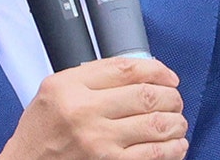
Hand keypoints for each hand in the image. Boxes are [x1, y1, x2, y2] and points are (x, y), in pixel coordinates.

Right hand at [0, 57, 188, 159]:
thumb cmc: (41, 130)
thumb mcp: (54, 90)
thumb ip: (91, 76)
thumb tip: (139, 71)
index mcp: (70, 86)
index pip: (126, 69)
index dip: (157, 70)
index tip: (168, 76)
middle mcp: (84, 112)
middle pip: (146, 95)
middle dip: (171, 97)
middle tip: (175, 100)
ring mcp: (98, 142)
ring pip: (155, 124)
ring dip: (175, 122)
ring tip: (178, 122)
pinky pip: (152, 155)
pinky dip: (171, 149)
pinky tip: (176, 145)